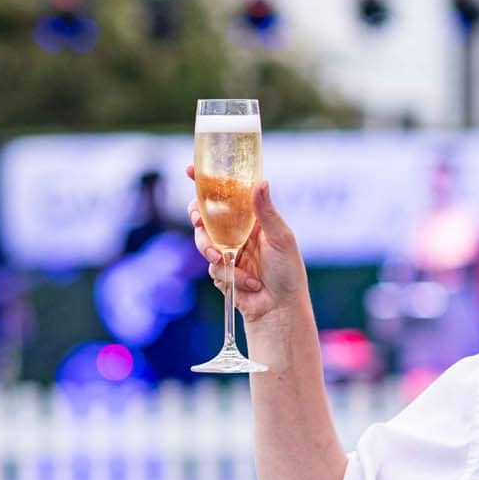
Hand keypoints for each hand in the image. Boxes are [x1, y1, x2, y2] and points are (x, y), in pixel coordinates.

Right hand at [186, 165, 307, 324]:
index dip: (208, 182)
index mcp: (253, 219)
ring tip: (227, 259)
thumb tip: (261, 182)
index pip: (227, 194)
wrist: (280, 308)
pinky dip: (229, 274)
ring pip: (202, 239)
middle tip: (199, 219)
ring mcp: (227, 251)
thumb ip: (267, 212)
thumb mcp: (281, 239)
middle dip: (197, 215)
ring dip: (210, 248)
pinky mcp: (221, 271)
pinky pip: (212, 265)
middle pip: (205, 214)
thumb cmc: (288, 273)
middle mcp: (237, 232)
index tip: (191, 171)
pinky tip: (249, 283)